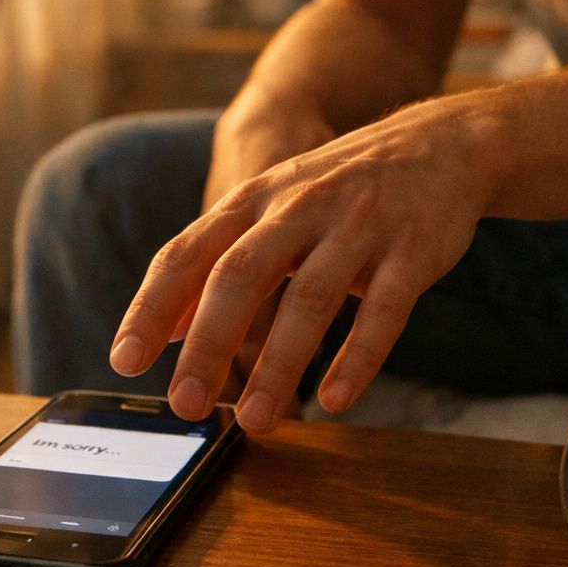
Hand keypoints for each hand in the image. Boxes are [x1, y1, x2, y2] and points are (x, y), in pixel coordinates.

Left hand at [110, 95, 490, 433]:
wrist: (441, 144)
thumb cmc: (342, 188)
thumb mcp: (271, 209)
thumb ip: (216, 262)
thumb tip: (164, 328)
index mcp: (254, 200)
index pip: (187, 254)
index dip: (153, 308)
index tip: (125, 362)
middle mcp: (299, 208)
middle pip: (240, 276)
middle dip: (208, 343)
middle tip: (186, 404)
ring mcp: (357, 227)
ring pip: (309, 298)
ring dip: (278, 364)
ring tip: (255, 422)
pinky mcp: (411, 251)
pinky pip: (383, 310)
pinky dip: (358, 357)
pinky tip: (335, 399)